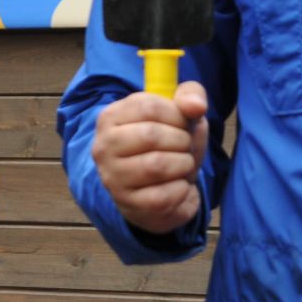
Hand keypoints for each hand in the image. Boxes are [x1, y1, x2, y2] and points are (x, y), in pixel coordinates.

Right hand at [90, 81, 208, 235]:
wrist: (157, 188)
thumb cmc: (168, 142)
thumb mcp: (180, 112)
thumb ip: (191, 96)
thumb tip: (197, 106)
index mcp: (111, 116)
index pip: (147, 106)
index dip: (177, 114)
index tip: (185, 122)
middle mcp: (104, 146)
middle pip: (151, 135)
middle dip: (181, 140)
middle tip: (186, 146)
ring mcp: (112, 177)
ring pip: (156, 166)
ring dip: (183, 164)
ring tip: (184, 164)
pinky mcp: (127, 204)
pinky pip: (163, 196)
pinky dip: (182, 189)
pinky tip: (180, 184)